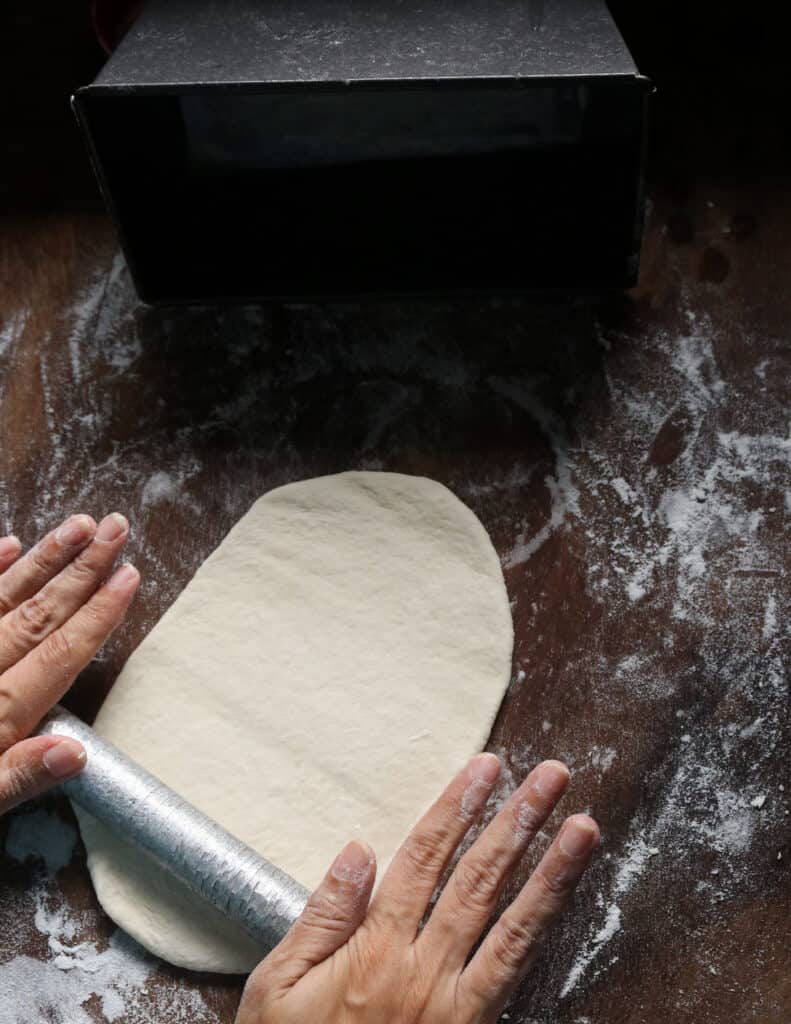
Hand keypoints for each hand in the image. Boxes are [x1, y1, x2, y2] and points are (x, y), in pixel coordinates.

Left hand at [0, 514, 138, 814]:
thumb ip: (16, 778)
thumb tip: (74, 753)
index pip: (58, 655)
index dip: (97, 615)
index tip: (129, 577)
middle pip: (36, 614)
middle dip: (81, 570)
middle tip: (116, 528)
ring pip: (1, 597)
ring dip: (43, 559)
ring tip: (79, 525)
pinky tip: (9, 544)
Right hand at [238, 754, 598, 1023]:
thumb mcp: (276, 990)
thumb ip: (321, 917)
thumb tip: (358, 849)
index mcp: (375, 951)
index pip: (424, 859)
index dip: (457, 807)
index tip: (484, 767)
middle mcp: (425, 969)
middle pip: (480, 879)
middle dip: (518, 820)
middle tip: (552, 775)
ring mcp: (457, 1004)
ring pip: (513, 925)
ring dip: (551, 872)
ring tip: (583, 828)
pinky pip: (517, 974)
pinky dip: (543, 932)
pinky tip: (562, 900)